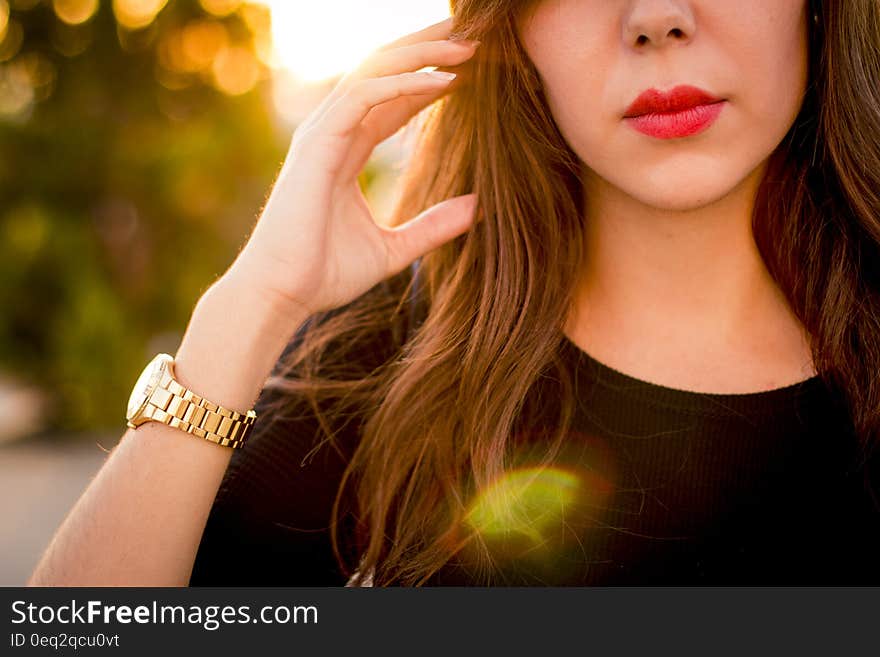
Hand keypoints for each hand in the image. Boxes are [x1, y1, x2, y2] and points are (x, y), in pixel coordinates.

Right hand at [226, 16, 479, 317]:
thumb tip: (479, 208)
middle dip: (427, 48)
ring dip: (422, 55)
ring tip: (468, 45)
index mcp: (346, 150)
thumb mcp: (395, 248)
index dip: (429, 78)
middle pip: (383, 72)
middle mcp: (333, 132)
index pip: (391, 98)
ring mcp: (322, 134)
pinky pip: (363, 97)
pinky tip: (442, 82)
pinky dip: (404, 84)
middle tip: (473, 33)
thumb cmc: (325, 274)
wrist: (283, 295)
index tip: (472, 68)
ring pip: (374, 72)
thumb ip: (434, 226)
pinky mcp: (316, 144)